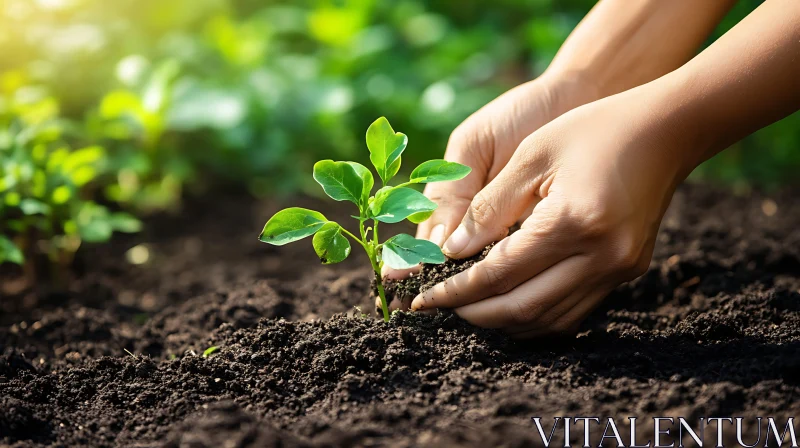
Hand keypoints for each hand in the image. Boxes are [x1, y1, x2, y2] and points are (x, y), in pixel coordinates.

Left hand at [409, 82, 692, 337]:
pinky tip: (510, 300)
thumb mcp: (532, 155)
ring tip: (469, 306)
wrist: (667, 129)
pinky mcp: (628, 272)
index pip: (498, 273)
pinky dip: (536, 314)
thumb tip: (452, 251)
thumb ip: (488, 207)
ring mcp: (619, 269)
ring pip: (548, 319)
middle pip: (522, 307)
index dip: (456, 289)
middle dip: (473, 313)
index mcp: (573, 222)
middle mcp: (601, 256)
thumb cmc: (592, 130)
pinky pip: (573, 311)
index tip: (423, 297)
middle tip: (440, 306)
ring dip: (503, 320)